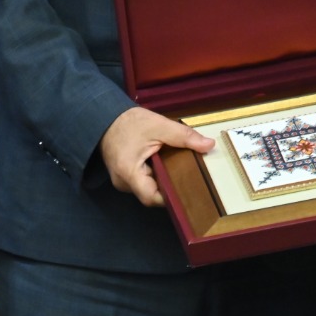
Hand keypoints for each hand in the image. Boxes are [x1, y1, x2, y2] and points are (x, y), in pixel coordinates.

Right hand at [99, 106, 214, 207]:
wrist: (106, 118)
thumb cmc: (130, 122)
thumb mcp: (159, 125)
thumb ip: (184, 136)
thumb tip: (209, 145)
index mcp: (129, 173)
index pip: (152, 197)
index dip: (171, 196)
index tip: (189, 187)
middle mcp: (123, 183)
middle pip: (151, 193)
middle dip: (170, 186)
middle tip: (191, 176)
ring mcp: (122, 181)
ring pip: (148, 188)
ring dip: (163, 179)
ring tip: (180, 169)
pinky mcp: (125, 177)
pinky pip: (143, 181)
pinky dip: (155, 175)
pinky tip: (166, 165)